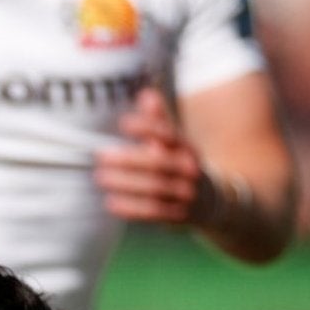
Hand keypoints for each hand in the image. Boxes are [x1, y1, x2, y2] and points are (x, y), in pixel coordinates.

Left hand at [94, 86, 211, 227]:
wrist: (209, 201)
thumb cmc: (179, 163)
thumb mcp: (174, 142)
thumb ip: (158, 121)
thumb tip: (145, 93)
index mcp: (187, 147)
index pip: (169, 133)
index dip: (148, 127)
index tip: (123, 123)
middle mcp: (190, 169)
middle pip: (159, 163)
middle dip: (129, 159)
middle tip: (100, 156)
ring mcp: (187, 193)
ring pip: (156, 188)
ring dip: (126, 184)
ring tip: (100, 178)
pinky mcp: (179, 215)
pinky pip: (155, 212)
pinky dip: (132, 208)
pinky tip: (110, 203)